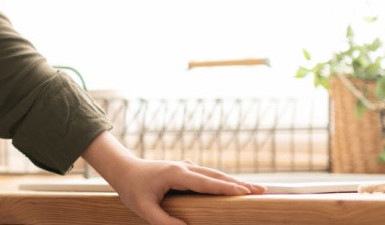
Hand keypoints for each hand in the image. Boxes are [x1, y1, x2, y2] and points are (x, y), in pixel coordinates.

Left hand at [106, 157, 266, 224]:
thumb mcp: (144, 208)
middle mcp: (184, 167)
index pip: (205, 182)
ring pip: (214, 174)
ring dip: (234, 181)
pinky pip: (208, 175)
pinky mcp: (184, 170)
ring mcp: (185, 166)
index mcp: (176, 174)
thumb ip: (163, 221)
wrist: (123, 169)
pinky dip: (223, 181)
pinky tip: (234, 187)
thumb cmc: (132, 189)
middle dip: (239, 183)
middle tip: (261, 191)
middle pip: (216, 176)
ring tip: (254, 189)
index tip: (245, 192)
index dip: (226, 187)